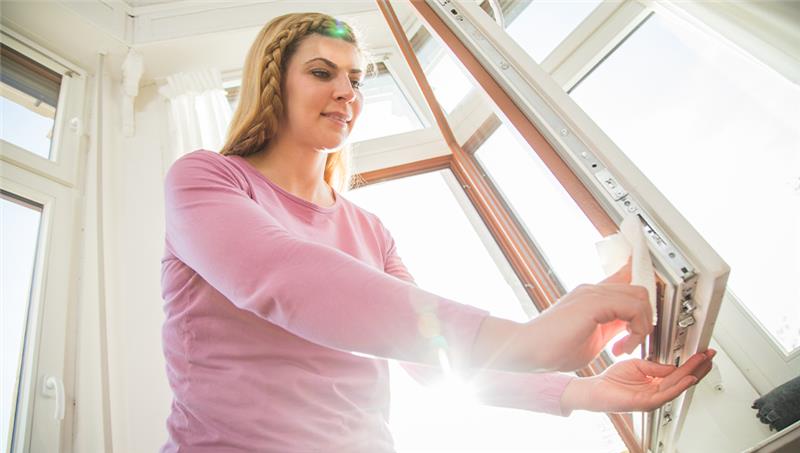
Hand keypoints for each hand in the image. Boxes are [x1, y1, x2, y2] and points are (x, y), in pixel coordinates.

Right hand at [470, 261, 651, 371]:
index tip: (648, 304)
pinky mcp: (593, 302)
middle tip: (631, 342)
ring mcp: (592, 293)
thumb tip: (631, 327)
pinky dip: (636, 329)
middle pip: (639, 289)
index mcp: (591, 297)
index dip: (641, 283)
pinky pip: (633, 307)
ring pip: (640, 296)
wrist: (528, 350)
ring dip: (641, 326)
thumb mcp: (593, 338)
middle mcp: (592, 290)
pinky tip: (620, 347)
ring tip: (624, 347)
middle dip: (645, 319)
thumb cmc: (552, 349)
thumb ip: (612, 328)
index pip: (623, 276)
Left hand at [561, 350, 715, 412]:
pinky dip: (679, 385)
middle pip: (684, 379)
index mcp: (656, 383)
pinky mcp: (646, 402)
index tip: (702, 352)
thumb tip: (673, 365)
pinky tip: (689, 378)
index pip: (679, 372)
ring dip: (694, 373)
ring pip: (679, 385)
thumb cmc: (613, 380)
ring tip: (704, 362)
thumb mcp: (638, 366)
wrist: (595, 390)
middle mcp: (657, 392)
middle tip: (710, 355)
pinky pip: (667, 393)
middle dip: (699, 367)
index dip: (692, 362)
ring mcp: (653, 398)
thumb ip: (656, 367)